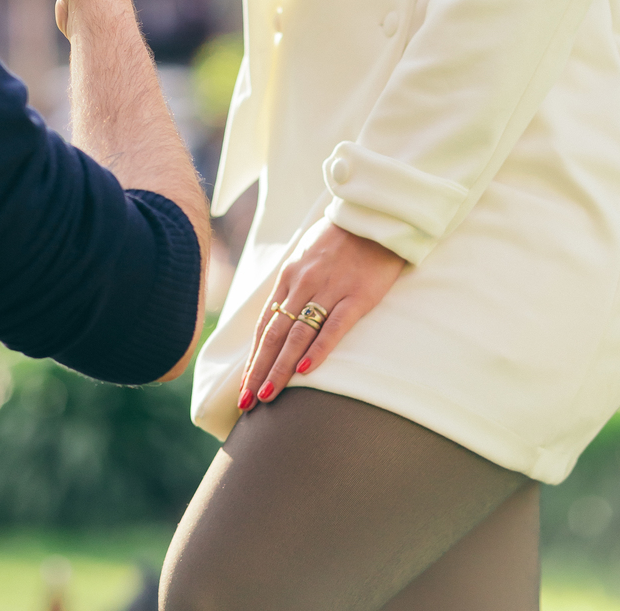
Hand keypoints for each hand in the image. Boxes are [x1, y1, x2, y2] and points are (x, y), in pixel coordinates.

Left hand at [238, 219, 404, 412]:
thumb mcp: (308, 255)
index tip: (244, 385)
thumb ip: (295, 284)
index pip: (264, 324)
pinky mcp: (356, 296)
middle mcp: (303, 284)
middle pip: (274, 334)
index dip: (253, 357)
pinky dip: (317, 351)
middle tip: (247, 402)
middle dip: (258, 370)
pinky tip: (305, 372)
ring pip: (297, 336)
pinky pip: (333, 328)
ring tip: (268, 396)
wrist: (375, 216)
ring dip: (280, 368)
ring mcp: (329, 290)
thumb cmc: (342, 238)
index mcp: (289, 276)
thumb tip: (280, 314)